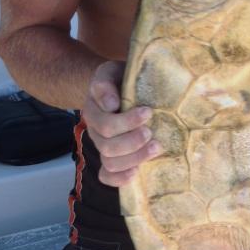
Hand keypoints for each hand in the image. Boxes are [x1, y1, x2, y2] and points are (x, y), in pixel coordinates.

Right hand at [81, 60, 161, 186]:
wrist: (118, 87)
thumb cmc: (119, 78)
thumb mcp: (111, 71)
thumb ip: (106, 83)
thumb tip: (111, 104)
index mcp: (94, 109)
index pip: (106, 123)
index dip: (127, 121)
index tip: (148, 112)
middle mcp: (95, 130)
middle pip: (108, 146)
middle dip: (133, 141)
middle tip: (151, 132)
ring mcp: (102, 145)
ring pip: (110, 162)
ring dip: (134, 158)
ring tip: (156, 148)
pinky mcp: (110, 158)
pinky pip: (107, 176)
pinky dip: (119, 178)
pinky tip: (135, 173)